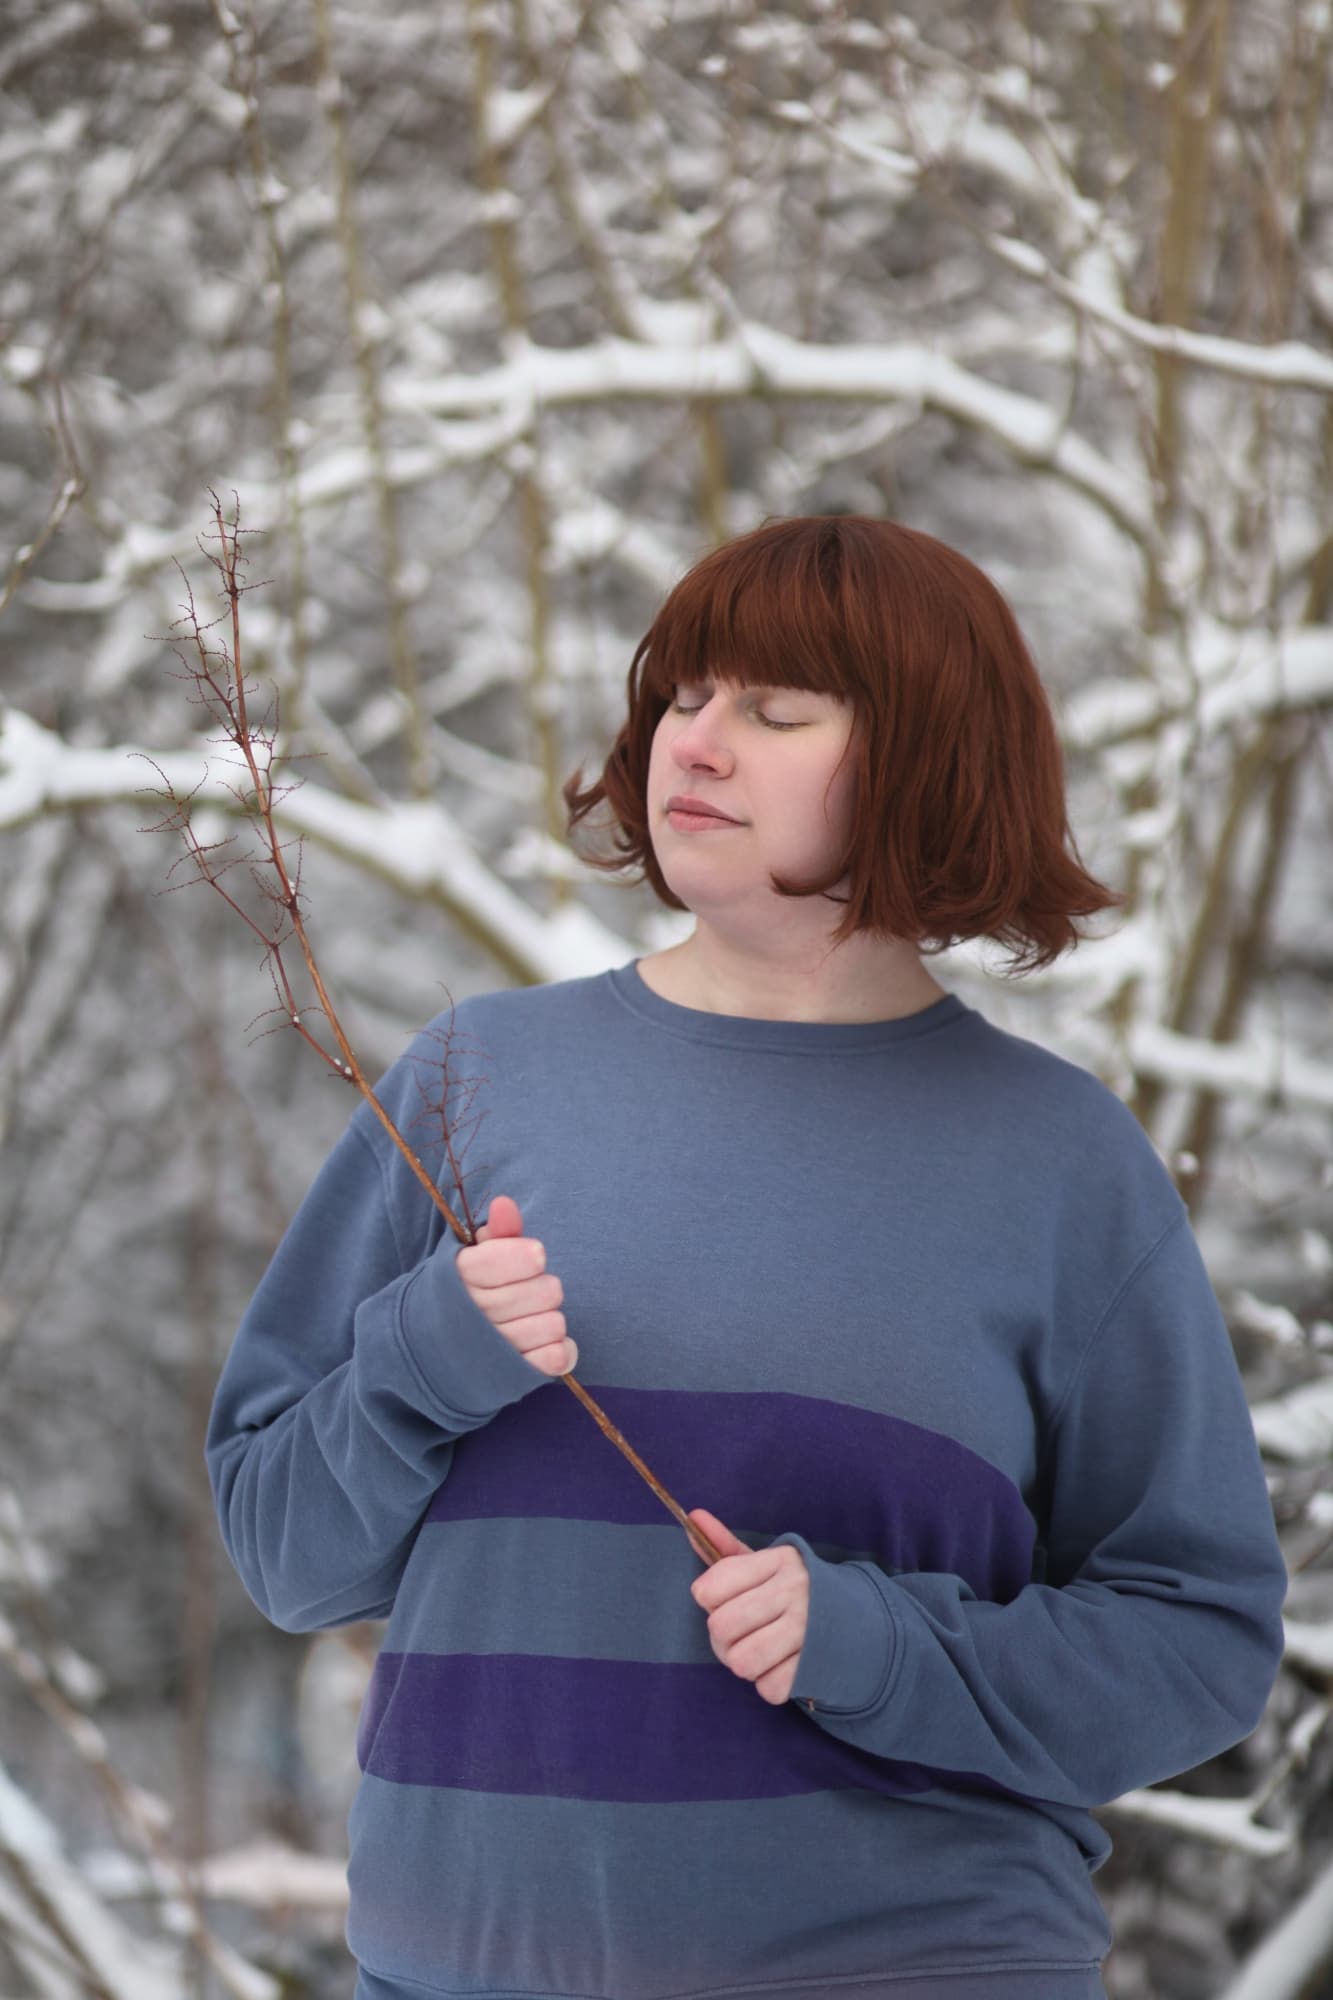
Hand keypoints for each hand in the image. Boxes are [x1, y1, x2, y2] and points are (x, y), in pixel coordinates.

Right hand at [456, 1194, 577, 1377]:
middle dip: (542, 1287)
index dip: (530, 1257)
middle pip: (547, 1291)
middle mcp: (472, 1316)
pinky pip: (557, 1358)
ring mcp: (492, 1352)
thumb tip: (506, 1204)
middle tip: (525, 1292)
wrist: (428, 1354)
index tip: (530, 1258)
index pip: (520, 1259)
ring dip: (547, 1318)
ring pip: (554, 1324)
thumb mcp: (471, 1258)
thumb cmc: (462, 1294)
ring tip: (527, 1317)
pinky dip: (557, 1348)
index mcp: (459, 1278)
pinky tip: (538, 1342)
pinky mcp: (511, 1379)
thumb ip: (495, 1231)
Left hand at [687, 1506, 808, 1706]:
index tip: (727, 1601)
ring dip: (745, 1664)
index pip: (710, 1588)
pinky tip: (784, 1666)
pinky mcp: (819, 1664)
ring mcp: (809, 1627)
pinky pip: (769, 1687)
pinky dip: (770, 1683)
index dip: (710, 1601)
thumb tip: (693, 1517)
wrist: (865, 1621)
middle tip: (743, 1635)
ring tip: (761, 1652)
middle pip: (721, 1627)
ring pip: (742, 1661)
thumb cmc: (799, 1591)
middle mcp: (795, 1589)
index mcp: (780, 1559)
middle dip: (723, 1640)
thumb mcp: (767, 1564)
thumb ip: (726, 1547)